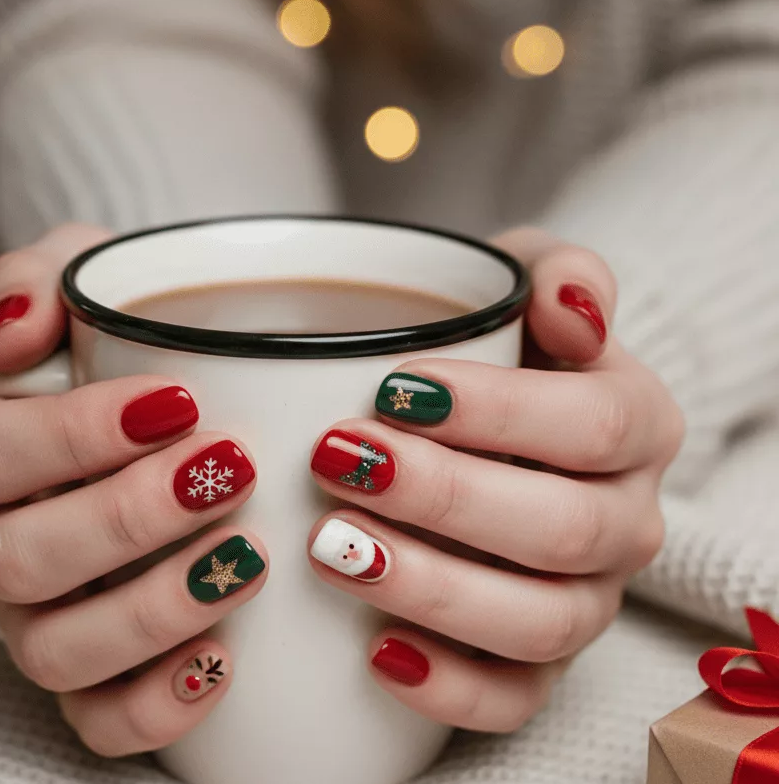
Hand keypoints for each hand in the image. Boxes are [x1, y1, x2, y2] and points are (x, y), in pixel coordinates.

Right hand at [0, 224, 267, 755]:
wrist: (157, 414)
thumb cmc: (113, 348)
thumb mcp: (80, 282)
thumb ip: (37, 281)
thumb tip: (13, 332)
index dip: (77, 434)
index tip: (182, 401)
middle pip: (18, 559)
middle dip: (130, 518)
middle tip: (231, 469)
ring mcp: (35, 617)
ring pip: (55, 650)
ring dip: (154, 611)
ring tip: (249, 555)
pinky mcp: (90, 673)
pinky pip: (95, 720)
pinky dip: (156, 704)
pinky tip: (226, 655)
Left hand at [307, 227, 682, 732]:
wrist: (496, 417)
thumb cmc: (499, 343)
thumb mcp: (525, 281)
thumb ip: (558, 273)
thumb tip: (568, 304)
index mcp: (637, 425)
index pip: (595, 427)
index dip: (497, 412)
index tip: (393, 387)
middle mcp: (626, 521)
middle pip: (561, 530)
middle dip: (443, 497)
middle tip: (340, 458)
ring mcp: (587, 598)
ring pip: (539, 624)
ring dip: (433, 589)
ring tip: (335, 544)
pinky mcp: (538, 661)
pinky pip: (514, 698)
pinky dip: (448, 687)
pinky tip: (374, 649)